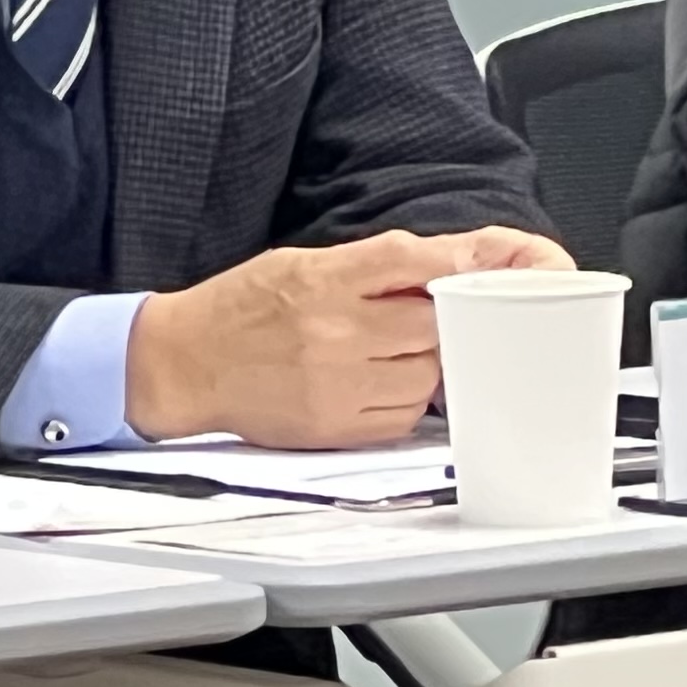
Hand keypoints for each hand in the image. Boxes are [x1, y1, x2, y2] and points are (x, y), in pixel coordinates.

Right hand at [123, 225, 568, 445]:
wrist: (182, 363)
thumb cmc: (243, 308)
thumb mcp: (302, 262)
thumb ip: (375, 264)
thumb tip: (452, 261)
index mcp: (326, 278)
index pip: (415, 261)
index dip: (470, 260)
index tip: (505, 262)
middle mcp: (334, 329)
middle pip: (434, 322)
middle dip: (452, 318)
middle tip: (452, 316)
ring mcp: (335, 381)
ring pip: (427, 373)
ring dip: (431, 361)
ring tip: (402, 350)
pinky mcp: (333, 426)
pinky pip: (403, 417)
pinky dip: (409, 401)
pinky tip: (386, 383)